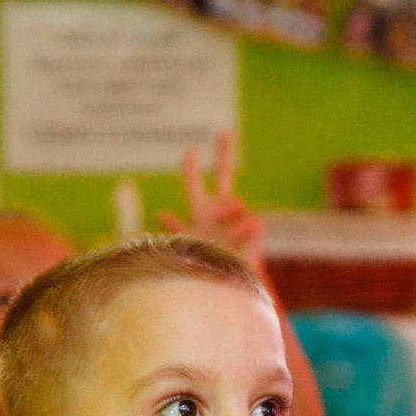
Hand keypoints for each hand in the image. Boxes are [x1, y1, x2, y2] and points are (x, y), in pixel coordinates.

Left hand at [158, 131, 264, 276]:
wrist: (229, 284)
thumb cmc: (206, 267)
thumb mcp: (189, 247)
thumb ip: (178, 228)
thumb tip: (161, 213)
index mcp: (201, 211)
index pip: (194, 184)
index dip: (191, 168)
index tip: (190, 149)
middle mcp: (219, 209)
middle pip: (223, 173)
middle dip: (223, 152)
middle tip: (224, 131)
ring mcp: (238, 216)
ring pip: (234, 201)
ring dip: (228, 213)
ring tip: (225, 233)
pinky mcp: (254, 227)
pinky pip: (249, 219)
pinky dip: (241, 229)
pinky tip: (238, 239)